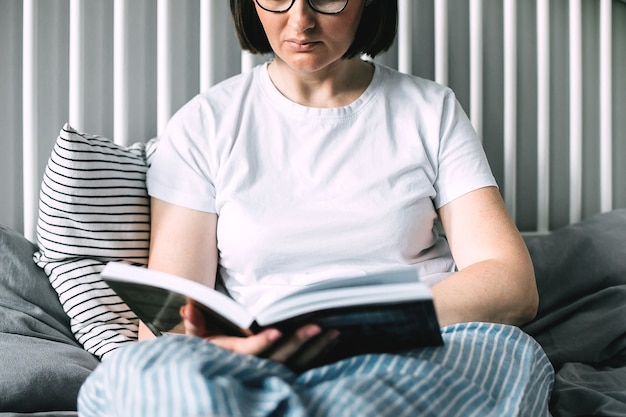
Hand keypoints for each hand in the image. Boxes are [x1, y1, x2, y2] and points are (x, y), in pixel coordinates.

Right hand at [180, 302, 338, 370]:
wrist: (218, 374)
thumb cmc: (208, 349)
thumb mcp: (198, 338)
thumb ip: (194, 323)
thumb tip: (188, 305)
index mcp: (234, 358)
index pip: (249, 352)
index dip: (262, 343)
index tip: (276, 332)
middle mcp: (256, 369)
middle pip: (280, 358)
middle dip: (298, 343)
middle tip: (316, 326)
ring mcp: (273, 374)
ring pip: (297, 364)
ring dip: (316, 349)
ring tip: (334, 332)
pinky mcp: (286, 374)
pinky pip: (306, 366)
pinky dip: (321, 354)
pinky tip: (334, 339)